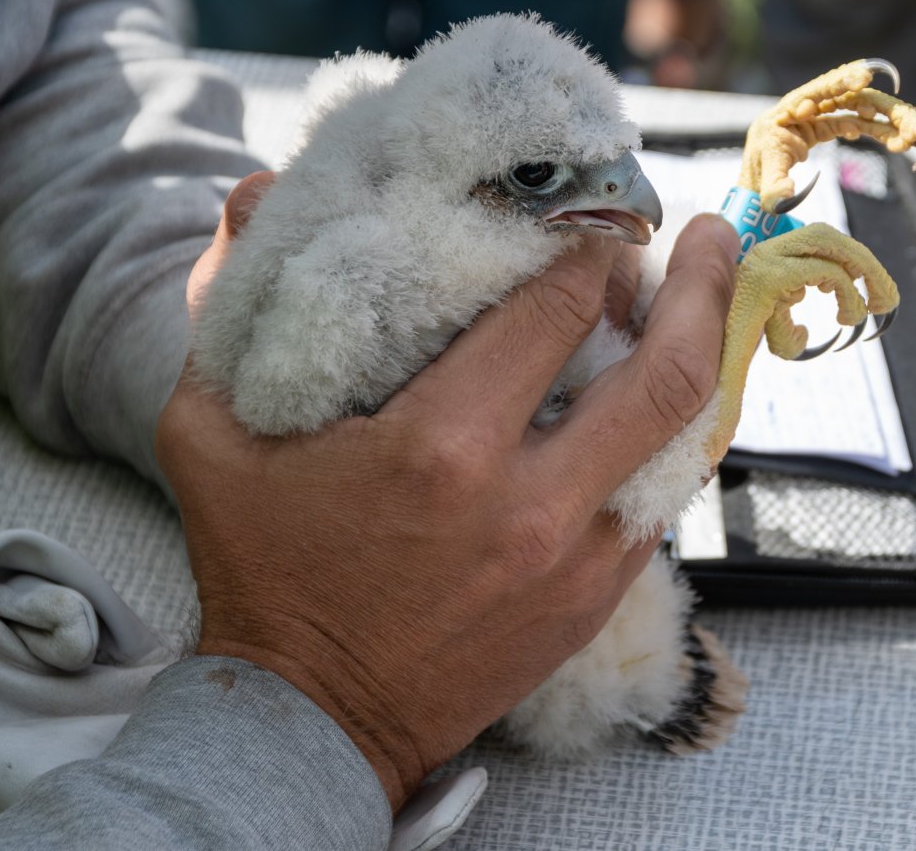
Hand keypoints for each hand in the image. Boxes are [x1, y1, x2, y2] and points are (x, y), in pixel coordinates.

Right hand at [157, 171, 738, 808]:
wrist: (312, 722)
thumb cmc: (260, 572)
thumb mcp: (207, 436)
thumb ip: (223, 304)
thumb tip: (255, 193)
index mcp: (440, 447)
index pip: (554, 311)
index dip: (586, 246)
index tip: (592, 209)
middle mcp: (528, 502)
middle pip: (663, 372)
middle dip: (697, 286)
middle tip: (708, 233)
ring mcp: (574, 560)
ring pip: (684, 439)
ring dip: (702, 357)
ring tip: (707, 298)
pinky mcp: (592, 600)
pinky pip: (661, 499)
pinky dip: (672, 435)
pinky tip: (667, 394)